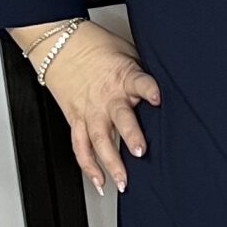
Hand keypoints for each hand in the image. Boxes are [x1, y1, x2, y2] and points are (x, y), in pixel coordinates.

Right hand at [40, 22, 159, 195]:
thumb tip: (167, 85)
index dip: (149, 89)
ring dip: (111, 162)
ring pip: (99, 140)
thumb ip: (143, 73)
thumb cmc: (96, 46)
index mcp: (124, 77)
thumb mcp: (127, 52)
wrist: (59, 43)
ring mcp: (90, 111)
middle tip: (140, 151)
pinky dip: (89, 167)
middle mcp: (107, 97)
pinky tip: (100, 182)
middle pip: (120, 118)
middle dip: (130, 135)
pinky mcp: (76, 119)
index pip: (140, 82)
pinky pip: (81, 146)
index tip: (157, 98)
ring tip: (122, 181)